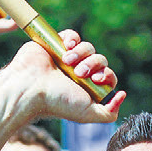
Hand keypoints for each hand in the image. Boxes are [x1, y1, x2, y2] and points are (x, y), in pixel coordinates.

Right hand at [8, 29, 125, 124]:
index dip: (106, 75)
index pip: (108, 76)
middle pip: (100, 60)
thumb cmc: (55, 102)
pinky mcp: (56, 45)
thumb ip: (108, 113)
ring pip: (88, 47)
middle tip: (78, 73)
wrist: (29, 87)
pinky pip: (73, 36)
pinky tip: (65, 47)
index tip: (95, 80)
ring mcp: (67, 59)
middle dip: (93, 64)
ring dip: (80, 53)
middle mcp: (78, 74)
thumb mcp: (87, 114)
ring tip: (66, 62)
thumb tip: (122, 95)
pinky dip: (72, 39)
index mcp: (86, 88)